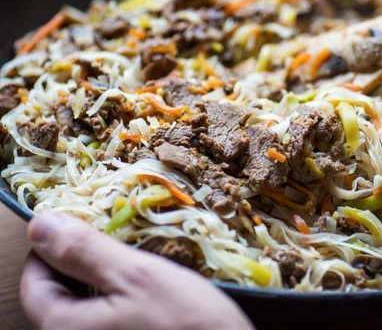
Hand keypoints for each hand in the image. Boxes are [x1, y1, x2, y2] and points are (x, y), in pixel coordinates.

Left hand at [20, 213, 253, 329]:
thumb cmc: (188, 324)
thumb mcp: (137, 276)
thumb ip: (85, 251)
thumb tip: (40, 226)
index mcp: (64, 328)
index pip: (35, 279)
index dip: (53, 245)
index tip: (83, 221)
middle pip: (59, 295)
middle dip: (82, 260)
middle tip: (114, 234)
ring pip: (87, 306)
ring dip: (104, 278)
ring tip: (134, 255)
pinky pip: (109, 320)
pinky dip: (120, 298)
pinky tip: (146, 287)